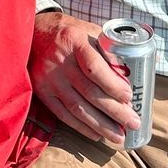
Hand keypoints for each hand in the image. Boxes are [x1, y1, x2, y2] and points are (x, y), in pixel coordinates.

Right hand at [31, 11, 141, 146]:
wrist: (33, 33)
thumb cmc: (68, 32)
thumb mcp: (88, 31)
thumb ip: (107, 50)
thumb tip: (128, 77)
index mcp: (74, 42)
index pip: (95, 68)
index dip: (113, 85)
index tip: (129, 97)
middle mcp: (60, 62)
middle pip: (90, 92)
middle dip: (115, 111)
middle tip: (133, 123)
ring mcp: (49, 80)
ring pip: (78, 107)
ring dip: (100, 125)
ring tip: (119, 137)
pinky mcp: (43, 93)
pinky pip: (63, 114)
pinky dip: (81, 127)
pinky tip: (96, 134)